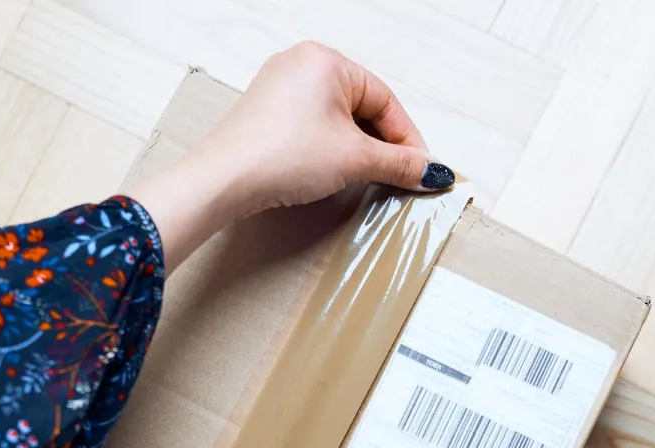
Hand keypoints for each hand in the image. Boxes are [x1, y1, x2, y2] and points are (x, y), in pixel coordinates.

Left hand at [127, 41, 453, 266]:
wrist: (224, 180)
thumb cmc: (281, 155)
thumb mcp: (354, 160)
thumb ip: (399, 164)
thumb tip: (430, 171)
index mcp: (326, 60)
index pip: (384, 100)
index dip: (407, 139)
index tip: (421, 169)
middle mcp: (301, 65)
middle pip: (362, 107)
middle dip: (382, 145)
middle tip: (400, 177)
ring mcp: (280, 88)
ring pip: (337, 119)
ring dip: (357, 149)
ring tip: (367, 178)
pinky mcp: (266, 114)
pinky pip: (312, 126)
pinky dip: (330, 148)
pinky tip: (334, 172)